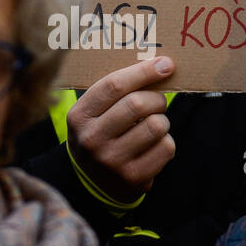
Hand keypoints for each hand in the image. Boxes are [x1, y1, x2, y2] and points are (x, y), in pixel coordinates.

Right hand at [67, 56, 176, 203]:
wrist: (93, 181)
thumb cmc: (101, 132)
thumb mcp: (95, 112)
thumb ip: (118, 89)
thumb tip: (162, 65)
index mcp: (79, 116)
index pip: (114, 85)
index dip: (144, 71)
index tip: (165, 64)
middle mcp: (91, 139)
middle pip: (137, 104)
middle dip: (156, 98)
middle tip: (157, 101)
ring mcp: (112, 161)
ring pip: (156, 125)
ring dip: (162, 121)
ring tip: (153, 125)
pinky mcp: (133, 178)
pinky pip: (166, 147)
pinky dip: (166, 142)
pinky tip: (153, 145)